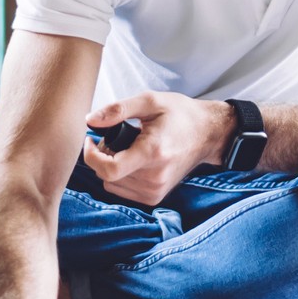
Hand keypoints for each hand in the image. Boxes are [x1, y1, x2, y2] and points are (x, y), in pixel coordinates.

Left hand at [82, 92, 231, 206]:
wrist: (208, 134)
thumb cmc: (180, 114)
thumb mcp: (149, 101)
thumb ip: (117, 109)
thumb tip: (89, 120)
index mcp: (152, 153)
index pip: (109, 169)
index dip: (91, 156)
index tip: (90, 140)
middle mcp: (154, 177)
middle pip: (107, 176)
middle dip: (101, 156)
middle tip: (115, 138)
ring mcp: (156, 191)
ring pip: (111, 185)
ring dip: (110, 167)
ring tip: (126, 148)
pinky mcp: (155, 197)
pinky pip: (122, 191)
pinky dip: (120, 176)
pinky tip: (132, 160)